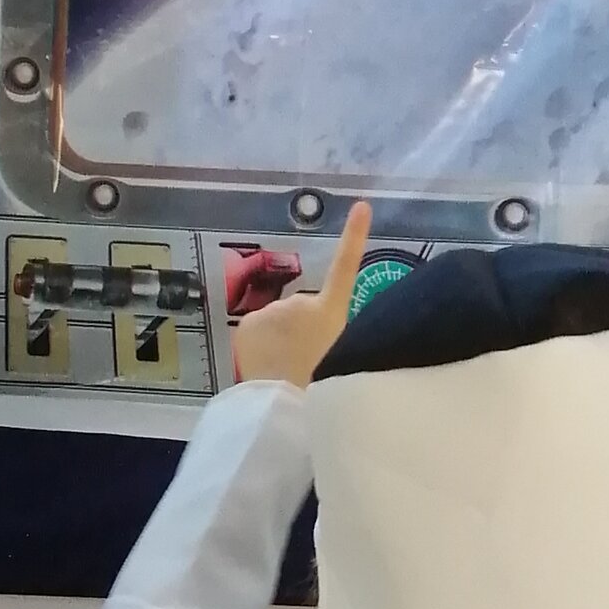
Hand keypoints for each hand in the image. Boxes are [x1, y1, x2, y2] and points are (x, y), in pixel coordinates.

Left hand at [230, 204, 372, 388]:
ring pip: (276, 322)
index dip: (354, 236)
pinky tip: (266, 365)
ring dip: (279, 339)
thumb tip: (307, 330)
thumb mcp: (343, 356)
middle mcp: (302, 302)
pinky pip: (256, 331)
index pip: (346, 266)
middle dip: (300, 329)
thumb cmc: (320, 386)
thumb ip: (328, 332)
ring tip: (286, 368)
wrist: (284, 402)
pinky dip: (260, 344)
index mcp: (331, 311)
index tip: (361, 205)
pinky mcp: (247, 323)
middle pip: (301, 311)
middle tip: (306, 360)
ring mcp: (272, 310)